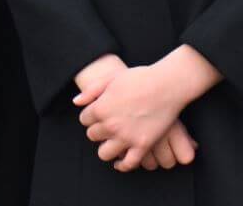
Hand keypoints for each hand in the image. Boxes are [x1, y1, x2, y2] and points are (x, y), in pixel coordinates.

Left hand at [76, 46, 217, 172]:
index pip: (84, 120)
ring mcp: (126, 137)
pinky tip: (120, 161)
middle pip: (93, 136)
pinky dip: (122, 165)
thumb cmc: (139, 78)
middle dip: (98, 130)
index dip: (90, 116)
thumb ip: (91, 91)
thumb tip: (76, 102)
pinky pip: (127, 164)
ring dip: (106, 148)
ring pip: (104, 153)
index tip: (99, 113)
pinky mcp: (142, 146)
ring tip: (112, 141)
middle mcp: (110, 125)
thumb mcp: (111, 78)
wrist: (166, 85)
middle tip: (107, 124)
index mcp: (101, 108)